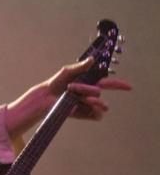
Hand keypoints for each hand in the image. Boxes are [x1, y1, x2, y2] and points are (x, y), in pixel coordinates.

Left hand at [6, 57, 131, 136]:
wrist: (44, 99)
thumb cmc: (54, 83)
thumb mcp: (66, 72)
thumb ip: (80, 67)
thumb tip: (92, 59)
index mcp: (89, 82)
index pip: (108, 83)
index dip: (119, 85)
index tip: (129, 87)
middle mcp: (90, 94)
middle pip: (101, 90)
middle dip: (88, 89)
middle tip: (73, 88)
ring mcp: (87, 105)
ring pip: (100, 104)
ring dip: (91, 100)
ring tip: (78, 98)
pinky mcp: (83, 114)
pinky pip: (96, 115)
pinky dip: (93, 111)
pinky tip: (84, 106)